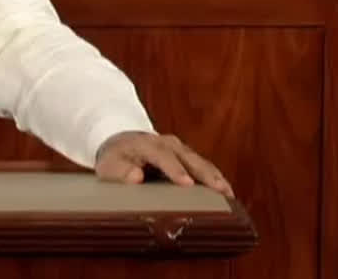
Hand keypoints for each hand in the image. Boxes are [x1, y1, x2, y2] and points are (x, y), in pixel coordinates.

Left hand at [95, 131, 233, 197]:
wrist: (121, 142)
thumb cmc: (115, 159)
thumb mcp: (108, 167)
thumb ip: (119, 172)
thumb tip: (136, 177)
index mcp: (146, 144)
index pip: (162, 155)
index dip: (175, 169)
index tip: (187, 184)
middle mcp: (167, 143)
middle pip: (188, 157)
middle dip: (204, 173)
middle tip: (220, 190)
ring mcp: (180, 148)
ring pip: (200, 161)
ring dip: (215, 177)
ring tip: (228, 195)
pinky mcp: (188, 157)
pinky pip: (204, 166)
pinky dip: (216, 178)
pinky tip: (227, 193)